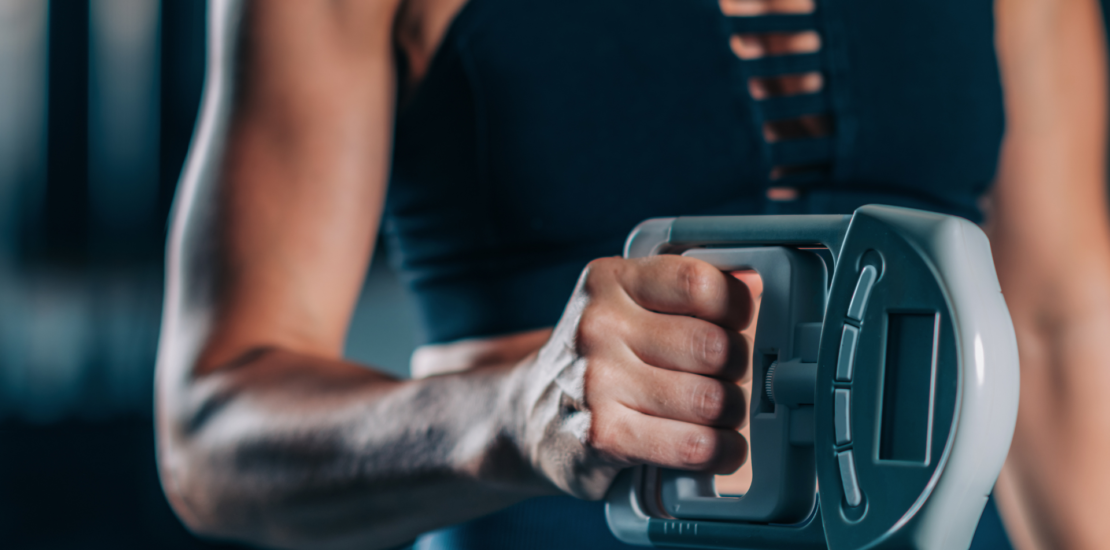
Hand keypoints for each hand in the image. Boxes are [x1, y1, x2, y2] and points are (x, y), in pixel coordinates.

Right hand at [508, 255, 753, 498]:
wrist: (528, 417)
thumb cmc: (598, 359)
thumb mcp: (621, 304)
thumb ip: (678, 293)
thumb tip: (757, 286)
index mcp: (610, 281)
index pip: (700, 283)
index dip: (736, 308)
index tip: (736, 325)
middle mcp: (599, 325)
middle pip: (714, 346)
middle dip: (737, 369)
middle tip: (727, 378)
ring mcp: (597, 382)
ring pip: (711, 400)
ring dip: (730, 415)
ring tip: (719, 416)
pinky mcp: (602, 436)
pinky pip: (693, 445)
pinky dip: (720, 452)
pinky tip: (716, 448)